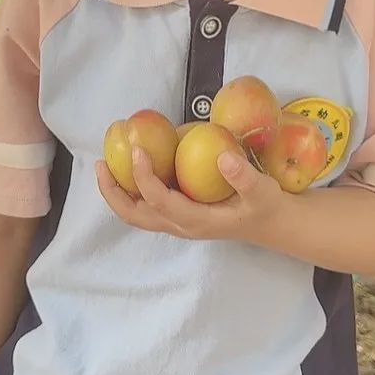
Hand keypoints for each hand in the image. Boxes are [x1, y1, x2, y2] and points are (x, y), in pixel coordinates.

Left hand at [95, 145, 289, 243]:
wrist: (273, 224)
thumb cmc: (266, 207)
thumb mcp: (262, 192)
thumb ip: (244, 177)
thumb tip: (222, 157)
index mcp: (196, 221)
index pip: (159, 201)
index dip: (143, 177)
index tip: (138, 149)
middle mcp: (181, 225)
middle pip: (135, 215)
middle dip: (112, 192)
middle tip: (100, 164)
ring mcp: (178, 222)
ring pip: (137, 213)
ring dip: (117, 192)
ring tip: (105, 165)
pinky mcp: (180, 214)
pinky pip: (147, 205)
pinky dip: (133, 189)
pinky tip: (133, 165)